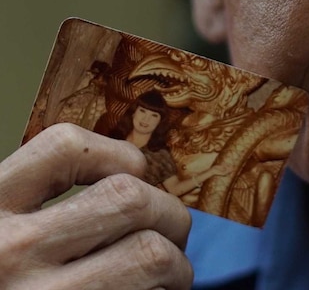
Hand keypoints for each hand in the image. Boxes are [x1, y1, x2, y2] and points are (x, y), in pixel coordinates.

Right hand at [0, 123, 192, 288]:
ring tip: (168, 278)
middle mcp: (4, 255)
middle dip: (168, 213)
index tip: (132, 172)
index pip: (62, 147)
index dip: (115, 154)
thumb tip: (127, 183)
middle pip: (128, 198)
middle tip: (170, 234)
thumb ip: (30, 215)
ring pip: (151, 254)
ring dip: (176, 265)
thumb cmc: (0, 284)